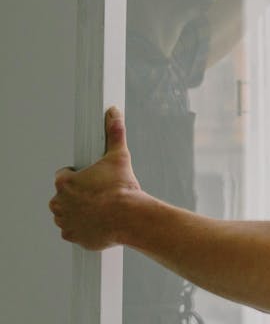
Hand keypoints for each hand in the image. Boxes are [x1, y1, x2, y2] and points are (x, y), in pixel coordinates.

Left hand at [49, 107, 142, 250]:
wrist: (130, 217)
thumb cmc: (122, 189)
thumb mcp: (119, 157)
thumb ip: (114, 134)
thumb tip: (114, 114)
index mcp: (65, 183)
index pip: (64, 175)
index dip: (79, 175)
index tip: (91, 178)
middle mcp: (59, 203)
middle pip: (64, 195)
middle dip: (78, 194)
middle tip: (99, 192)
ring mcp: (65, 221)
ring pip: (68, 213)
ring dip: (79, 210)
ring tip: (100, 207)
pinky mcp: (73, 236)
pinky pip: (74, 230)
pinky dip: (83, 227)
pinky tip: (98, 221)